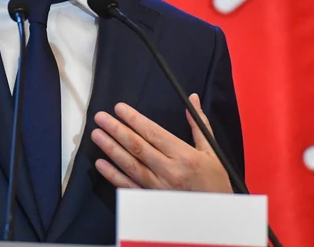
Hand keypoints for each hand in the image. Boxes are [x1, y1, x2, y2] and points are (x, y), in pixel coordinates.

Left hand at [91, 94, 230, 192]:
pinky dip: (113, 176)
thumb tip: (192, 99)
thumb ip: (199, 124)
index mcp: (184, 156)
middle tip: (100, 117)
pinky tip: (100, 164)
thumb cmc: (215, 182)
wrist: (217, 216)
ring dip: (111, 149)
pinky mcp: (152, 200)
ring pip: (130, 165)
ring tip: (96, 134)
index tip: (119, 108)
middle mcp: (170, 171)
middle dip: (116, 130)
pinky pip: (129, 187)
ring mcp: (159, 187)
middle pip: (137, 147)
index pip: (153, 133)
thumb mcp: (211, 151)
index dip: (134, 120)